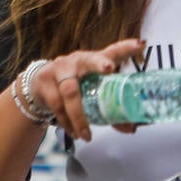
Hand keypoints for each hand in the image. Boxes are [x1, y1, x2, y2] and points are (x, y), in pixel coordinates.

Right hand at [30, 39, 146, 141]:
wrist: (39, 85)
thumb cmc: (75, 85)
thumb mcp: (92, 91)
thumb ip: (111, 107)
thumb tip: (131, 128)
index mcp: (95, 61)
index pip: (113, 52)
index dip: (127, 48)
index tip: (141, 45)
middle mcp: (79, 60)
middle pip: (90, 59)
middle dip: (100, 63)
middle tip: (109, 68)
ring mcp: (60, 69)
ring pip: (71, 91)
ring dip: (79, 116)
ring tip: (87, 135)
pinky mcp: (45, 81)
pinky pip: (57, 105)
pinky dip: (66, 122)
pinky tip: (73, 132)